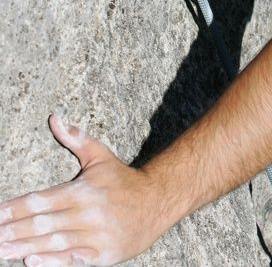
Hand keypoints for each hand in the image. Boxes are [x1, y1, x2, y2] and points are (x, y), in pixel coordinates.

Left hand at [0, 114, 161, 265]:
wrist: (158, 201)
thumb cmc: (123, 179)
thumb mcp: (100, 156)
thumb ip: (76, 139)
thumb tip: (55, 118)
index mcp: (83, 190)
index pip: (41, 200)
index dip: (16, 208)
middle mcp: (87, 213)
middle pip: (43, 224)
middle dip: (14, 231)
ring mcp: (95, 236)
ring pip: (53, 243)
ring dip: (24, 248)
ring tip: (2, 250)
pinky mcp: (103, 255)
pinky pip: (73, 260)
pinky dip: (52, 262)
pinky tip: (32, 261)